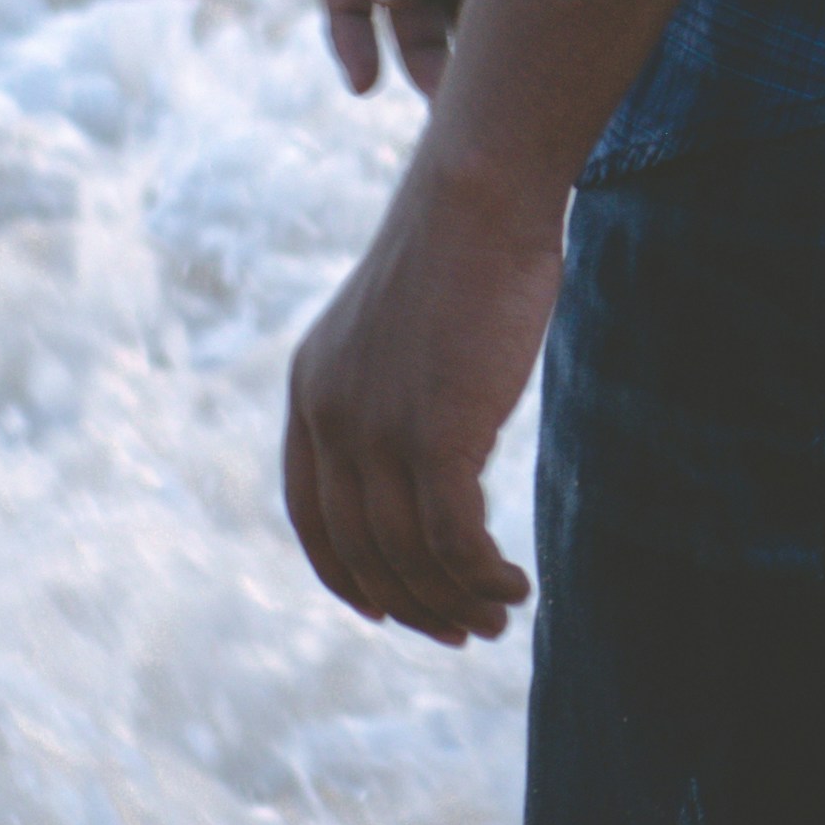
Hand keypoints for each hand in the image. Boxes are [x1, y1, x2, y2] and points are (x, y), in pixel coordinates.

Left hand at [280, 156, 560, 644]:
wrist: (479, 196)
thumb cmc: (462, 247)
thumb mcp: (399, 327)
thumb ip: (391, 390)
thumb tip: (430, 457)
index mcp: (309, 390)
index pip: (312, 518)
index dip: (348, 575)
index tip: (392, 609)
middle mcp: (328, 418)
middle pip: (363, 550)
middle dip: (416, 604)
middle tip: (467, 629)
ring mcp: (376, 431)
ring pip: (410, 556)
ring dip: (458, 599)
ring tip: (500, 612)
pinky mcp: (434, 438)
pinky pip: (454, 541)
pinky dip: (484, 577)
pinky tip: (515, 584)